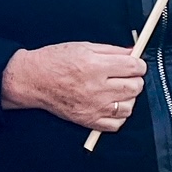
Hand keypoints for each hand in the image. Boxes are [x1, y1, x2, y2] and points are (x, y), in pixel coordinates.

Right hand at [1, 42, 146, 131]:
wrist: (33, 80)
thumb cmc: (54, 61)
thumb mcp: (83, 47)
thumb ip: (111, 50)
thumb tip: (134, 52)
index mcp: (95, 66)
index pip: (134, 67)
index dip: (138, 63)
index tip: (135, 63)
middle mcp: (96, 88)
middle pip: (135, 86)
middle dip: (134, 78)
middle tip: (124, 75)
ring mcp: (94, 107)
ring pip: (130, 106)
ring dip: (127, 97)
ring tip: (117, 90)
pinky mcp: (89, 121)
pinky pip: (117, 124)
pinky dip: (118, 115)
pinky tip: (110, 104)